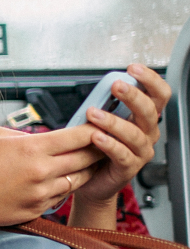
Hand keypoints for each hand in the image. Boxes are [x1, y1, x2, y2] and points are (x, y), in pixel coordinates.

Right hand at [0, 124, 107, 248]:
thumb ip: (26, 134)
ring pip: (79, 179)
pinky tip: (59, 180)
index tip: (100, 125)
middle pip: (86, 157)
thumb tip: (45, 136)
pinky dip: (64, 186)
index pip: (78, 136)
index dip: (94, 129)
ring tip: (86, 161)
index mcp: (32, 148)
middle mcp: (42, 171)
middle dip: (98, 149)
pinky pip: (62, 195)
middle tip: (104, 142)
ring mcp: (42, 192)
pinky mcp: (39, 208)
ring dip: (85, 169)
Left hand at [71, 64, 168, 207]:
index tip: (134, 68)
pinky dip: (109, 144)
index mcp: (143, 118)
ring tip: (94, 114)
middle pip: (150, 111)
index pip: (158, 95)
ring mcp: (140, 151)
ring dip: (113, 121)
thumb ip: (103, 106)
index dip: (150, 80)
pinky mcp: (128, 168)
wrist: (90, 180)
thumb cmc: (95, 148)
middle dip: (134, 96)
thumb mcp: (100, 122)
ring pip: (135, 134)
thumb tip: (97, 90)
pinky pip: (123, 155)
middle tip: (117, 86)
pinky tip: (97, 137)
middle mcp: (147, 133)